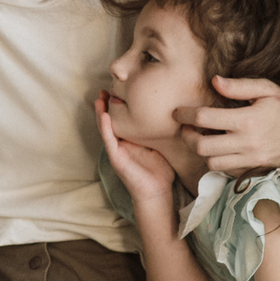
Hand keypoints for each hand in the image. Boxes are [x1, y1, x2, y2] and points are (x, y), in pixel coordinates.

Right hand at [96, 93, 176, 208]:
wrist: (157, 193)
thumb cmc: (161, 170)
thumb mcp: (162, 144)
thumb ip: (163, 130)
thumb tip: (179, 112)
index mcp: (131, 139)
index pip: (122, 118)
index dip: (119, 103)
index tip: (121, 87)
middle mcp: (122, 143)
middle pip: (110, 119)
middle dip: (106, 104)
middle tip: (105, 87)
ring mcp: (117, 150)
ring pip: (106, 128)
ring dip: (101, 113)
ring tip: (100, 97)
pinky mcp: (117, 159)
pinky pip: (109, 140)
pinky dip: (105, 128)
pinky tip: (105, 116)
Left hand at [175, 77, 279, 174]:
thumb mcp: (267, 89)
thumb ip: (240, 86)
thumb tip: (215, 81)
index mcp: (247, 119)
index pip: (205, 118)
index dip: (186, 115)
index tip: (178, 112)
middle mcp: (246, 142)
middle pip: (202, 146)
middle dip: (187, 137)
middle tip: (185, 128)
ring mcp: (250, 159)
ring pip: (211, 162)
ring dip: (202, 152)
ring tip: (201, 139)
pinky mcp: (254, 169)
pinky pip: (227, 170)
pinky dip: (218, 161)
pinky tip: (219, 149)